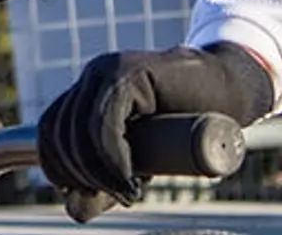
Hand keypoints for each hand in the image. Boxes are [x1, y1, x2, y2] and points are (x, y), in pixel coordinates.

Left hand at [38, 43, 272, 220]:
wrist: (231, 92)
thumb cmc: (187, 125)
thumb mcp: (139, 159)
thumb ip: (105, 181)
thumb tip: (74, 211)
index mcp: (86, 91)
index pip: (50, 130)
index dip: (56, 166)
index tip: (79, 193)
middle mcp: (93, 76)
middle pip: (62, 132)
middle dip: (80, 175)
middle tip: (115, 198)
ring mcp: (108, 70)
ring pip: (80, 129)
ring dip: (97, 172)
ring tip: (127, 193)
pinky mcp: (130, 74)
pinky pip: (105, 122)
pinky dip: (111, 156)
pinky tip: (129, 176)